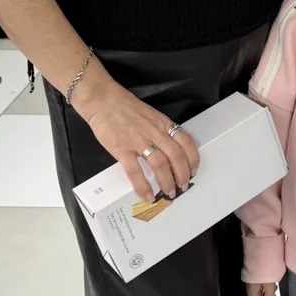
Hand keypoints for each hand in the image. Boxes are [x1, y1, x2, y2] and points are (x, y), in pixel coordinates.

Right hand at [73, 74, 199, 200]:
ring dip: (167, 182)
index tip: (193, 170)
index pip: (186, 142)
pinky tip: (148, 195)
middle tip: (182, 187)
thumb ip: (160, 130)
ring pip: (160, 164)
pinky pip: (135, 171)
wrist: (102, 100)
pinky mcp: (121, 149)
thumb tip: (169, 149)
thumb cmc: (125, 106)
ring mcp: (138, 141)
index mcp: (163, 123)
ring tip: (169, 193)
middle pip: (176, 156)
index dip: (192, 159)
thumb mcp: (150, 114)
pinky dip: (143, 186)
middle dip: (182, 175)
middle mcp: (155, 132)